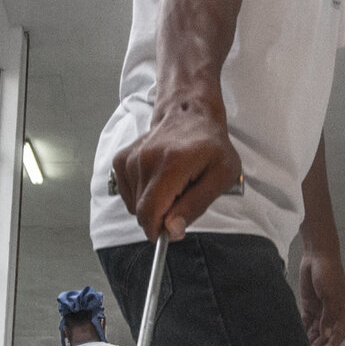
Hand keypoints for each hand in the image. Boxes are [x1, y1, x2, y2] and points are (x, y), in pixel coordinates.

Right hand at [112, 103, 240, 239]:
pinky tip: (157, 181)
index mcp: (172, 164)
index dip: (158, 230)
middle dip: (159, 217)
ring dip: (152, 205)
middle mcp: (146, 160)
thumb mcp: (222, 176)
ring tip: (171, 185)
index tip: (172, 230)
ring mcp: (131, 158)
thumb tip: (172, 230)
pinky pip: (127, 195)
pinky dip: (141, 195)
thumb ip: (196, 205)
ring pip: (133, 206)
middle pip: (141, 212)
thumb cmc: (211, 146)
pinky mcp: (121, 160)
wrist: (190, 115)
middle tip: (180, 199)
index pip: (150, 211)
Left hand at [299, 249, 344, 345]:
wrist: (317, 256)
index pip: (339, 333)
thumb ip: (328, 316)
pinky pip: (307, 320)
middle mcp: (332, 311)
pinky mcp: (309, 303)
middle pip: (327, 333)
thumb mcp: (330, 295)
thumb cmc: (328, 274)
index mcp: (343, 310)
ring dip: (311, 338)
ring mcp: (321, 308)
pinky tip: (298, 335)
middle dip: (320, 344)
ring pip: (316, 328)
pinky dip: (303, 328)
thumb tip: (327, 334)